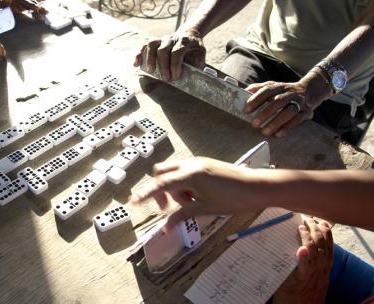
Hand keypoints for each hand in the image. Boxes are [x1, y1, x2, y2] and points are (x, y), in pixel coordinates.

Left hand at [0, 0, 46, 20]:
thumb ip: (1, 2)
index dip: (28, 3)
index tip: (35, 8)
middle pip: (28, 1)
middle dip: (36, 7)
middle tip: (43, 12)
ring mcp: (22, 1)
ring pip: (32, 5)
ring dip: (39, 9)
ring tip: (46, 13)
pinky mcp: (24, 7)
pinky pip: (33, 9)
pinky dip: (39, 12)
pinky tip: (45, 14)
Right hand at [131, 157, 261, 231]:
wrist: (259, 186)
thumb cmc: (234, 198)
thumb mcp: (205, 208)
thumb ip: (182, 215)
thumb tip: (165, 229)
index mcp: (190, 174)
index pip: (161, 184)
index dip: (146, 193)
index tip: (134, 201)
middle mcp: (191, 164)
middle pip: (162, 173)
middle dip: (161, 190)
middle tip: (168, 208)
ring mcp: (198, 162)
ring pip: (173, 173)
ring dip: (174, 188)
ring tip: (190, 203)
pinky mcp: (204, 164)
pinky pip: (185, 173)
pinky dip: (184, 185)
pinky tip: (197, 197)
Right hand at [133, 30, 205, 81]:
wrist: (188, 36)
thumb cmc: (193, 49)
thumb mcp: (201, 53)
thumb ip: (198, 60)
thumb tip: (194, 68)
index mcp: (184, 41)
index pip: (177, 52)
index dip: (175, 66)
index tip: (175, 77)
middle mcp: (171, 38)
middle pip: (163, 50)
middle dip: (163, 66)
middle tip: (166, 79)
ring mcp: (161, 39)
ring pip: (152, 45)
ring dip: (150, 59)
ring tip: (151, 72)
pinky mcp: (154, 42)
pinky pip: (143, 46)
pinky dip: (138, 54)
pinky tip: (136, 64)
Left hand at [244, 70, 331, 137]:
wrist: (310, 91)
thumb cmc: (284, 92)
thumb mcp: (272, 86)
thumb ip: (258, 88)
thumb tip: (243, 90)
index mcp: (279, 86)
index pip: (267, 90)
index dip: (256, 99)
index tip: (247, 110)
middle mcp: (290, 93)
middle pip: (278, 101)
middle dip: (266, 113)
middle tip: (254, 124)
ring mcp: (299, 102)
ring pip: (289, 111)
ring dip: (276, 122)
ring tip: (264, 131)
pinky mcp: (306, 112)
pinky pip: (297, 120)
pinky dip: (287, 128)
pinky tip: (278, 134)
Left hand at [273, 217, 332, 303]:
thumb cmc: (306, 286)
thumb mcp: (314, 270)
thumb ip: (312, 257)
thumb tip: (305, 240)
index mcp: (325, 263)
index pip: (328, 243)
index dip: (325, 231)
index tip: (320, 220)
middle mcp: (322, 266)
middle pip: (321, 244)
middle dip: (315, 229)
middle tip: (306, 218)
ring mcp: (313, 272)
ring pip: (314, 251)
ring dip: (307, 237)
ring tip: (301, 227)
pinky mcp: (302, 279)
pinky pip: (303, 267)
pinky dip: (303, 258)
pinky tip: (302, 249)